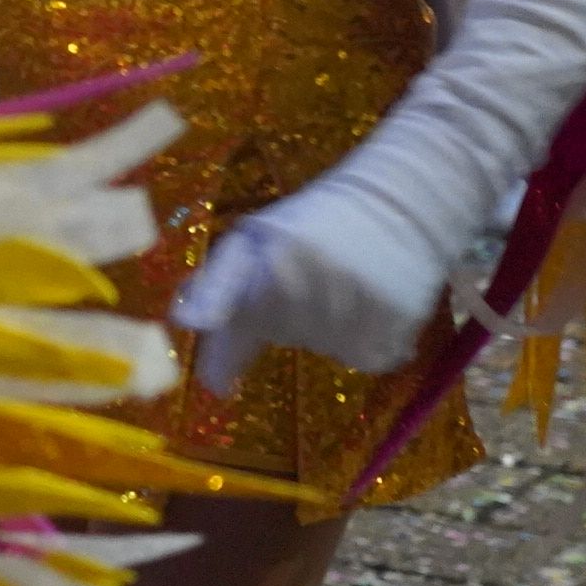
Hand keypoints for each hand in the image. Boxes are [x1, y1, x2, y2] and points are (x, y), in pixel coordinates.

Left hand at [171, 174, 455, 391]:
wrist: (401, 202)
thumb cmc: (317, 221)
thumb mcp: (259, 237)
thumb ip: (220, 281)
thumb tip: (185, 320)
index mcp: (276, 254)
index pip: (240, 311)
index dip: (223, 349)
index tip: (214, 384)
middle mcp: (315, 282)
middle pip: (283, 334)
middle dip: (284, 317)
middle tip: (308, 280)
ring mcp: (358, 304)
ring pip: (326, 350)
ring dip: (326, 330)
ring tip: (342, 286)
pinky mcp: (397, 321)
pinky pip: (367, 358)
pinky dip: (364, 342)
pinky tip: (369, 305)